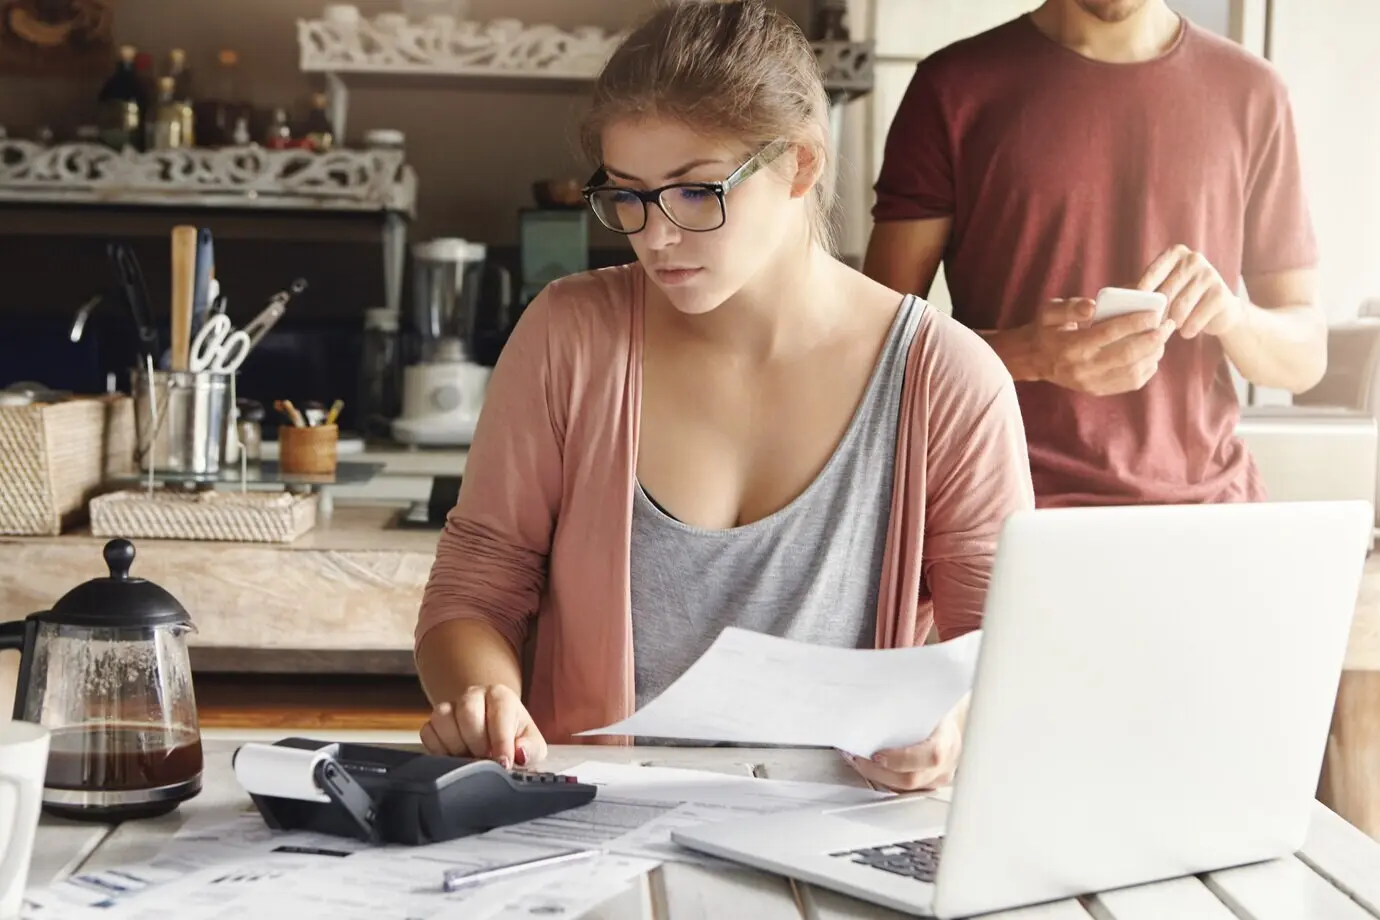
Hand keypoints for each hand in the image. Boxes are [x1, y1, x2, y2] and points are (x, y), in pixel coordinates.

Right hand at [420, 684, 548, 769]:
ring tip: (470, 757)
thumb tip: (520, 753)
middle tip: (486, 759)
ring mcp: (451, 706)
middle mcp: (474, 695)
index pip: (499, 713)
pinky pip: (428, 732)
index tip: (504, 762)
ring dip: (456, 746)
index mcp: (501, 696)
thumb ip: (531, 748)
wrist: (492, 732)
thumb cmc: (513, 737)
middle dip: (477, 744)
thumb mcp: (530, 743)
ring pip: (443, 719)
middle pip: (468, 713)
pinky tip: (453, 756)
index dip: (501, 741)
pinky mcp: (434, 721)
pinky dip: (438, 749)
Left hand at [844, 694, 969, 791]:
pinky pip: (906, 790)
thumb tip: (876, 678)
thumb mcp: (929, 698)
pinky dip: (885, 781)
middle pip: (911, 779)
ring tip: (857, 761)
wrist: (956, 717)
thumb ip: (908, 696)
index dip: (902, 759)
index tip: (877, 754)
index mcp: (948, 738)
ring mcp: (940, 777)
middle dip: (878, 771)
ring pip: (905, 789)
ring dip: (877, 777)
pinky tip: (870, 768)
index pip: (931, 755)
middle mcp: (947, 762)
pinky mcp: (931, 785)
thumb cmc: (939, 706)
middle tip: (856, 758)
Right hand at [1021, 297, 1175, 395]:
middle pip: (1126, 354)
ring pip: (1133, 371)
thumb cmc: (1046, 330)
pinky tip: (1152, 355)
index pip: (1109, 333)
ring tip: (1162, 338)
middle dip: (1152, 339)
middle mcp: (1083, 368)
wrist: (1034, 359)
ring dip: (1153, 354)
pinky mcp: (1098, 390)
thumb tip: (1093, 306)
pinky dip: (1147, 369)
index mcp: (1071, 346)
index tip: (1154, 312)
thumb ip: (1071, 307)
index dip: (1135, 322)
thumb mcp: (1050, 311)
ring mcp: (1091, 383)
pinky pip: (1130, 383)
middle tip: (1166, 325)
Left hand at [1137, 244, 1244, 338]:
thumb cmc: (1182, 299)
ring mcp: (1210, 275)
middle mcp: (1194, 259)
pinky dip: (1187, 330)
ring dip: (1172, 323)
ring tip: (1172, 326)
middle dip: (1158, 312)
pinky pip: (1195, 319)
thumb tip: (1125, 299)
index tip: (1136, 300)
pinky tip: (1187, 331)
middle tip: (1155, 325)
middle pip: (1165, 292)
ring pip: (1180, 307)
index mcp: (1176, 253)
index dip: (1144, 286)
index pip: (1154, 270)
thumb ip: (1147, 289)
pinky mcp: (1221, 294)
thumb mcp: (1165, 289)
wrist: (1220, 311)